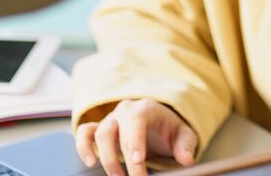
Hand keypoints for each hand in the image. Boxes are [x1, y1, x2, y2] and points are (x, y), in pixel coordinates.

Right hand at [74, 99, 197, 175]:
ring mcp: (111, 119)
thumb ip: (186, 145)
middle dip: (122, 158)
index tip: (138, 162)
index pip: (136, 121)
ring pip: (100, 133)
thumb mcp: (183, 134)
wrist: (159, 121)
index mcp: (145, 108)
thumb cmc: (170, 128)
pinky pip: (85, 133)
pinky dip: (83, 146)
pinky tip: (90, 162)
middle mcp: (125, 111)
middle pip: (115, 131)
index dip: (135, 141)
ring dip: (106, 157)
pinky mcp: (100, 128)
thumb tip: (186, 159)